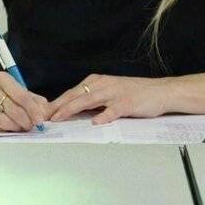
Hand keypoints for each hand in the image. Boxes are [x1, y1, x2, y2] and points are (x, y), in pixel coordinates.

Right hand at [0, 71, 49, 131]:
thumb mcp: (9, 87)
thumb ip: (30, 97)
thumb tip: (46, 110)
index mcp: (2, 78)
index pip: (22, 96)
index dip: (34, 110)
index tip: (41, 120)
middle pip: (14, 110)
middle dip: (27, 121)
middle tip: (32, 126)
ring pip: (5, 121)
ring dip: (17, 127)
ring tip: (21, 127)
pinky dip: (6, 129)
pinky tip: (10, 128)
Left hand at [48, 74, 172, 123]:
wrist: (161, 91)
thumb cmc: (135, 94)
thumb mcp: (110, 93)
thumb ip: (93, 101)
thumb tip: (73, 112)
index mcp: (98, 82)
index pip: (73, 92)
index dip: (57, 102)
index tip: (43, 112)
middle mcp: (104, 85)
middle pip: (76, 95)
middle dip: (58, 106)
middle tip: (43, 116)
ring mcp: (115, 93)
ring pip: (89, 100)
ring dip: (72, 109)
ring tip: (59, 117)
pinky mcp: (127, 103)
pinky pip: (113, 110)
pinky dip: (104, 116)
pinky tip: (95, 122)